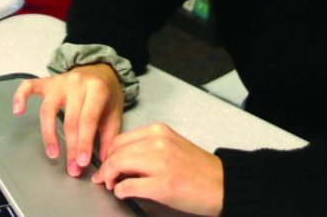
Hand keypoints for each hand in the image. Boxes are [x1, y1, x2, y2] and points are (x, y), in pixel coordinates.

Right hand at [13, 64, 123, 177]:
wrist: (101, 69)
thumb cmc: (106, 93)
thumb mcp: (114, 112)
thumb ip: (109, 136)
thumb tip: (104, 160)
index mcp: (97, 89)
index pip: (88, 119)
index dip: (84, 143)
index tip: (82, 162)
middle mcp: (77, 83)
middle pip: (70, 119)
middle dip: (70, 146)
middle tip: (72, 167)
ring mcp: (60, 81)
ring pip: (48, 109)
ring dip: (49, 134)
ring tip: (53, 153)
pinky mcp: (47, 81)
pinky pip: (29, 86)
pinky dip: (20, 96)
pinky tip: (18, 111)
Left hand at [92, 123, 223, 215]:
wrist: (222, 184)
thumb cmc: (198, 168)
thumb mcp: (172, 146)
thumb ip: (148, 147)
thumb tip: (121, 159)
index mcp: (159, 132)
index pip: (120, 139)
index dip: (109, 153)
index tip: (106, 163)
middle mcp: (158, 143)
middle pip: (116, 151)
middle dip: (105, 167)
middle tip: (104, 178)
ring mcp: (160, 164)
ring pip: (117, 165)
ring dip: (109, 178)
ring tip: (113, 185)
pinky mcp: (161, 186)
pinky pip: (128, 186)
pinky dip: (120, 191)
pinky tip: (123, 193)